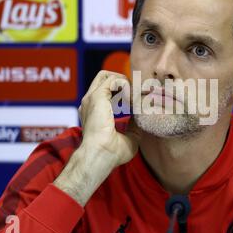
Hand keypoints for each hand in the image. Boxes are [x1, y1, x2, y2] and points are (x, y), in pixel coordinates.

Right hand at [54, 70, 140, 205]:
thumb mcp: (129, 137)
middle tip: (134, 96)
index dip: (122, 92)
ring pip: (108, 76)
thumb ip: (134, 125)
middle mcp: (90, 102)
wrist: (100, 156)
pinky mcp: (97, 96)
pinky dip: (126, 86)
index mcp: (94, 111)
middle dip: (122, 82)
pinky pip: (114, 80)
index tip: (134, 102)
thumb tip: (142, 117)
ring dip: (125, 83)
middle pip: (104, 78)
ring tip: (133, 99)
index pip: (106, 91)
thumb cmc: (112, 153)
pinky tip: (131, 101)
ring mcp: (91, 98)